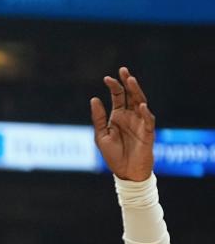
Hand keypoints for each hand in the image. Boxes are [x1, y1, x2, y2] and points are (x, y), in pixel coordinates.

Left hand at [90, 67, 155, 181]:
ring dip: (137, 92)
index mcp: (118, 116)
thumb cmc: (113, 155)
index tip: (106, 78)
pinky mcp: (148, 133)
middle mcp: (130, 116)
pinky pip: (148, 121)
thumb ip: (98, 118)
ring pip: (141, 103)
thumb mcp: (101, 135)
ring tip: (131, 81)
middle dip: (127, 83)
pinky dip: (145, 114)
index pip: (118, 97)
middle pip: (131, 96)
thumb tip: (94, 99)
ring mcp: (140, 123)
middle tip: (123, 70)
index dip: (114, 86)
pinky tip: (141, 106)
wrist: (125, 173)